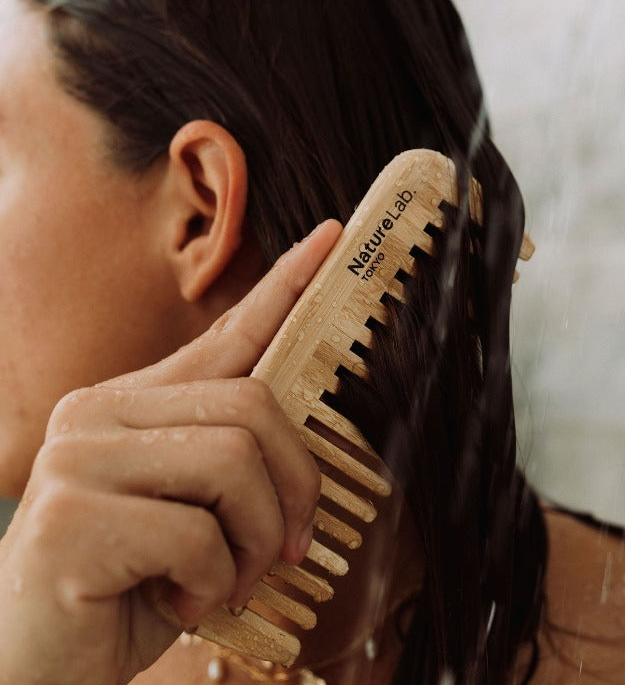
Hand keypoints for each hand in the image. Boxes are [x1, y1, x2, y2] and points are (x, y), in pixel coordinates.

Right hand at [0, 219, 341, 684]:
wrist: (39, 671)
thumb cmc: (128, 587)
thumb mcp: (193, 514)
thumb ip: (232, 462)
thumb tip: (297, 442)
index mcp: (132, 403)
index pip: (226, 333)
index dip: (286, 287)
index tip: (330, 237)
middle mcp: (99, 412)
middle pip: (254, 405)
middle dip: (294, 484)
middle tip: (287, 546)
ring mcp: (78, 457)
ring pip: (236, 462)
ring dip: (256, 541)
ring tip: (231, 580)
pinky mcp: (71, 515)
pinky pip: (200, 534)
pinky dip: (217, 581)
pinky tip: (183, 603)